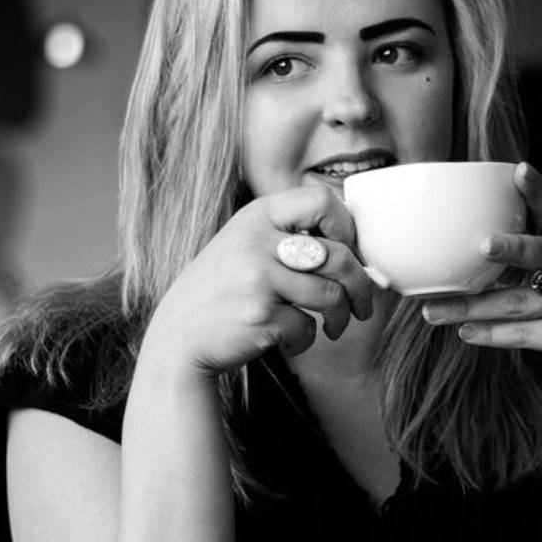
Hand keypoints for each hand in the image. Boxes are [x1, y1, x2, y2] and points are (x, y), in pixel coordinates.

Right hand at [146, 186, 376, 375]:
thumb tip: (358, 252)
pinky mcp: (260, 315)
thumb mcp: (245, 244)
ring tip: (334, 326)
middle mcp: (257, 241)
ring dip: (341, 317)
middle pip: (339, 255)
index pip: (322, 200)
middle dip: (361, 286)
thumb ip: (289, 237)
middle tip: (362, 304)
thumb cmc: (222, 291)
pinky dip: (306, 340)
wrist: (178, 336)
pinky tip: (290, 341)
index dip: (347, 226)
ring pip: (331, 295)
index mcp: (257, 215)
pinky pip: (308, 327)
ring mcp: (258, 278)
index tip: (349, 250)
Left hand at [420, 162, 541, 394]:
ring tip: (433, 310)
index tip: (520, 170)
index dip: (538, 192)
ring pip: (519, 302)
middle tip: (483, 245)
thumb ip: (514, 261)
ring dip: (473, 306)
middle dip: (512, 248)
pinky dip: (492, 334)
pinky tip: (465, 331)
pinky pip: (526, 334)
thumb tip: (451, 249)